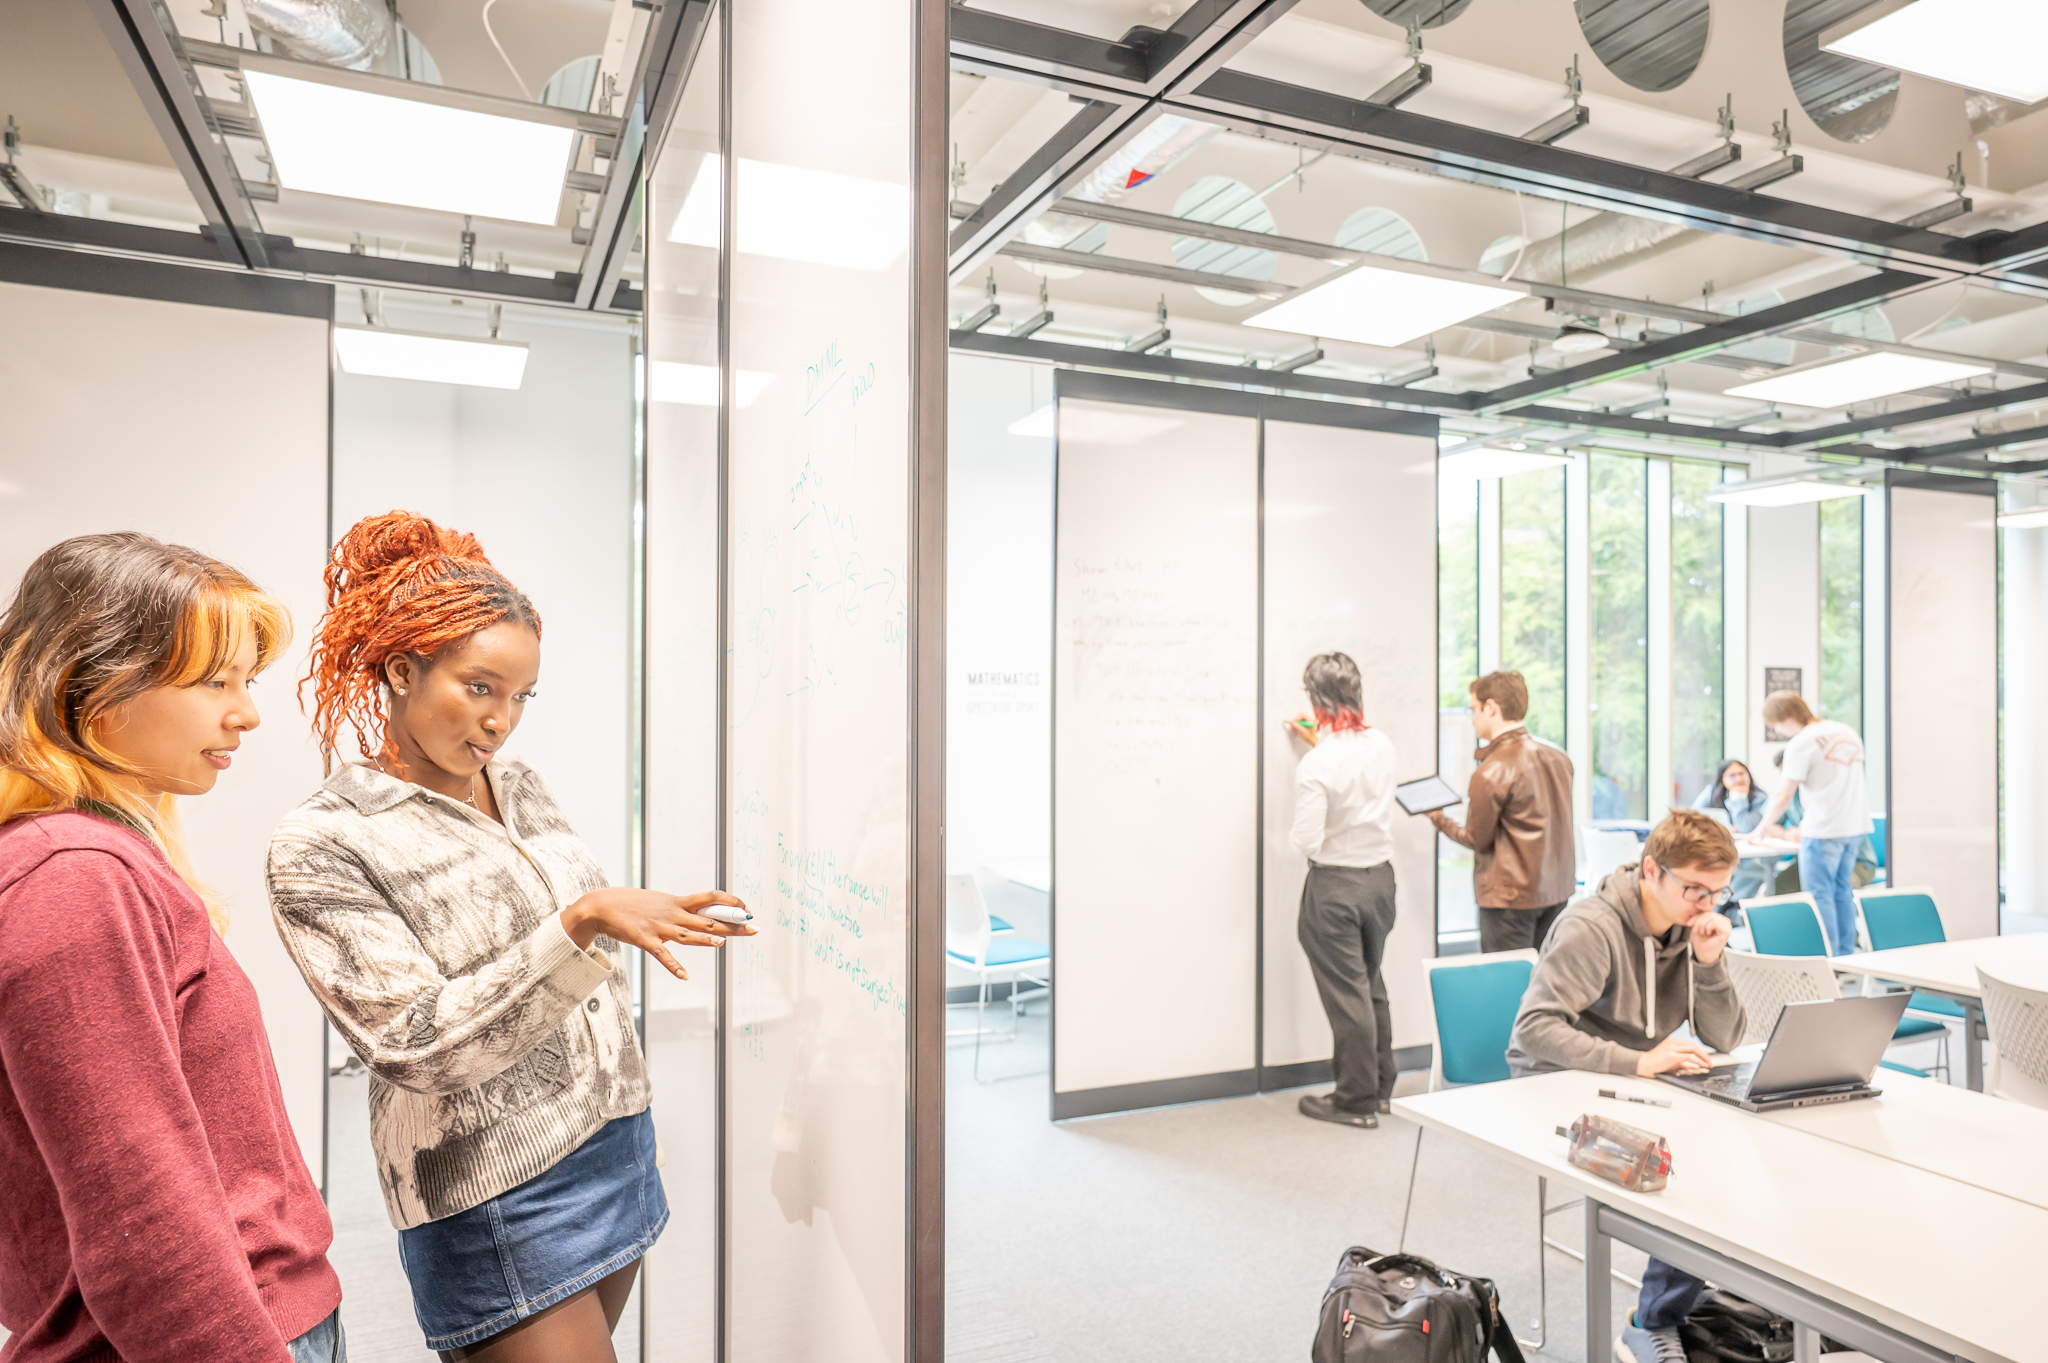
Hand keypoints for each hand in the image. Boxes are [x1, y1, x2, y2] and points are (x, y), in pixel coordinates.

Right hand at [561, 888, 754, 980]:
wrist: (602, 906)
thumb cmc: (632, 904)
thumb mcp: (660, 901)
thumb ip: (680, 909)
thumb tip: (700, 916)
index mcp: (677, 902)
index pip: (711, 898)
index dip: (731, 903)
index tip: (747, 909)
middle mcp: (672, 913)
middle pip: (708, 920)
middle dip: (732, 924)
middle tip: (753, 928)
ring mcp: (659, 927)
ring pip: (688, 934)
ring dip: (705, 939)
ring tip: (722, 943)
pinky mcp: (645, 940)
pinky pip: (662, 955)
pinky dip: (673, 966)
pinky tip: (684, 975)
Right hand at [1284, 713, 1317, 746]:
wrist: (1312, 741)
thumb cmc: (1309, 736)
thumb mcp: (1302, 731)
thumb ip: (1296, 726)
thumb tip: (1290, 722)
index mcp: (1310, 720)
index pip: (1302, 715)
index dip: (1296, 718)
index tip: (1292, 722)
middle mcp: (1308, 719)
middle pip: (1299, 716)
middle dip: (1295, 720)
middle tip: (1291, 725)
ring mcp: (1306, 721)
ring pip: (1298, 719)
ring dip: (1295, 723)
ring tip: (1293, 728)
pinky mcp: (1304, 724)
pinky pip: (1298, 722)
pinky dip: (1295, 725)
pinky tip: (1294, 729)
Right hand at [1635, 1032, 1713, 1077]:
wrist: (1644, 1065)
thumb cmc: (1655, 1063)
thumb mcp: (1671, 1060)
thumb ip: (1682, 1061)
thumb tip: (1694, 1064)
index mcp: (1672, 1041)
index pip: (1690, 1044)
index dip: (1700, 1051)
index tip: (1706, 1059)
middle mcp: (1672, 1042)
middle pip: (1693, 1045)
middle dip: (1704, 1054)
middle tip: (1709, 1062)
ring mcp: (1671, 1047)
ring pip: (1693, 1049)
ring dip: (1703, 1057)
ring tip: (1708, 1064)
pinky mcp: (1671, 1055)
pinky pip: (1688, 1056)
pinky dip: (1697, 1061)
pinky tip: (1701, 1065)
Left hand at [1690, 911, 1731, 965]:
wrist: (1703, 952)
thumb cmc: (1701, 939)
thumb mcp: (1697, 924)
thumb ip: (1700, 915)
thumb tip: (1697, 904)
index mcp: (1718, 918)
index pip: (1706, 912)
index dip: (1696, 917)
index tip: (1688, 924)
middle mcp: (1724, 920)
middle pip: (1708, 914)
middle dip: (1698, 922)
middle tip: (1696, 930)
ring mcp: (1727, 925)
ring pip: (1711, 917)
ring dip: (1702, 925)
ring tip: (1702, 932)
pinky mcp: (1727, 931)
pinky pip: (1715, 923)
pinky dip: (1708, 928)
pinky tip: (1708, 933)